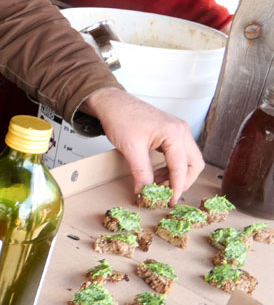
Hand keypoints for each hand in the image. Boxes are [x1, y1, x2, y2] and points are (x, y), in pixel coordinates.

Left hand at [82, 87, 204, 199]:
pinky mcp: (170, 133)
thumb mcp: (131, 149)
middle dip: (183, 181)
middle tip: (167, 193)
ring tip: (157, 184)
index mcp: (175, 133)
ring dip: (176, 174)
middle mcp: (181, 131)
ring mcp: (178, 131)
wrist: (112, 103)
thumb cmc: (121, 118)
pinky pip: (178, 154)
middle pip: (193, 164)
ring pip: (188, 160)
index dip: (177, 187)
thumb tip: (145, 192)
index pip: (181, 168)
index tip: (170, 201)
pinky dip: (171, 166)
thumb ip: (141, 172)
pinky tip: (156, 173)